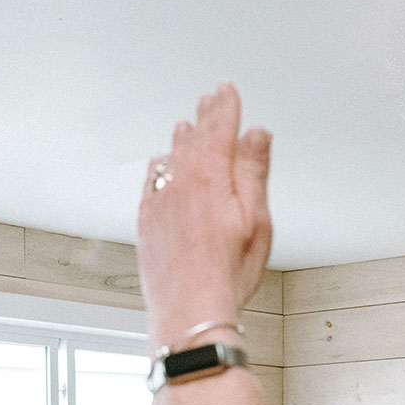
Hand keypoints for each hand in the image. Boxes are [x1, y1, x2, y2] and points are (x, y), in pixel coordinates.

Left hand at [137, 84, 272, 350]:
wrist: (189, 312)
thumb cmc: (225, 275)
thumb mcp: (256, 221)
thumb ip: (254, 172)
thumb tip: (255, 135)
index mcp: (209, 176)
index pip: (219, 127)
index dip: (225, 106)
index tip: (227, 91)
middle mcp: (179, 182)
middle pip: (193, 137)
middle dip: (205, 117)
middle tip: (210, 100)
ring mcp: (158, 202)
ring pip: (170, 157)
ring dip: (182, 139)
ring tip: (187, 127)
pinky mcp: (147, 223)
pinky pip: (152, 181)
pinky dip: (161, 167)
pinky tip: (162, 167)